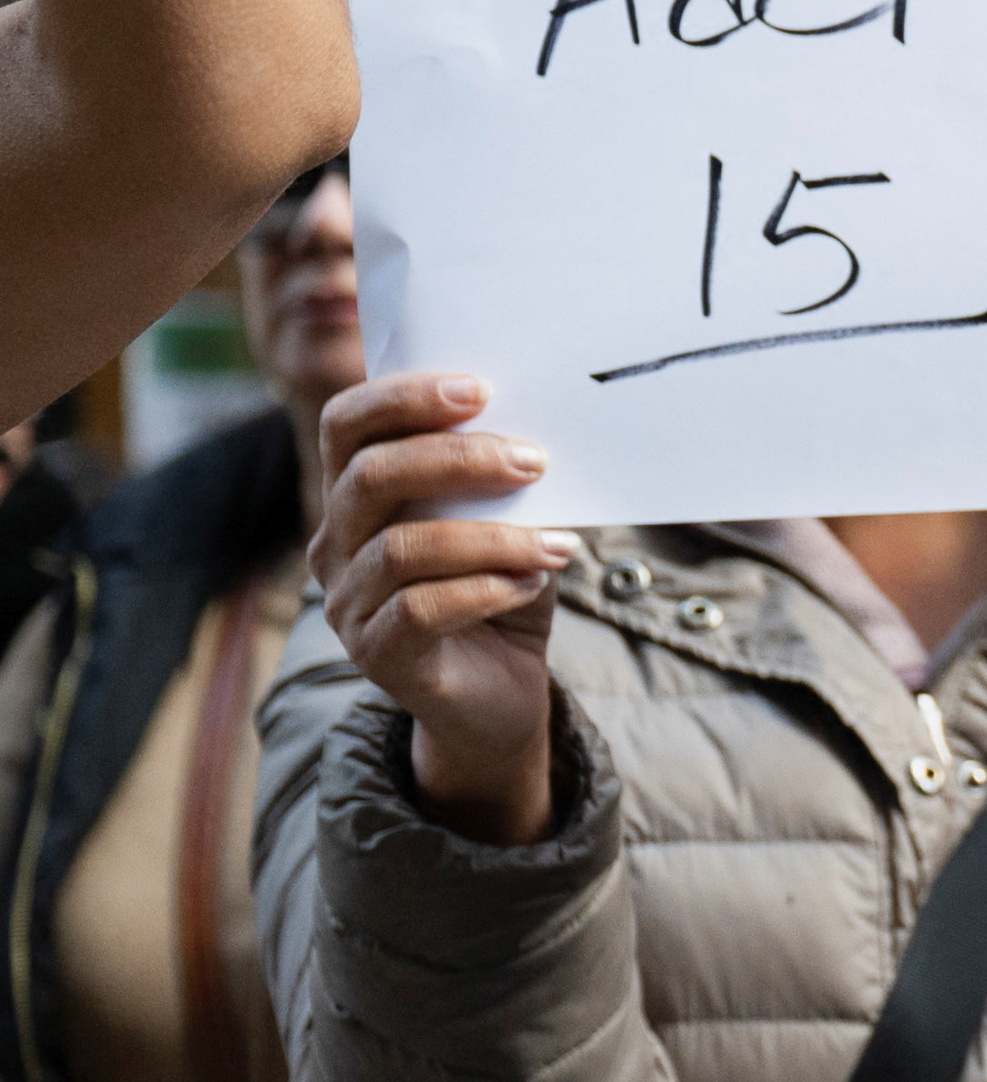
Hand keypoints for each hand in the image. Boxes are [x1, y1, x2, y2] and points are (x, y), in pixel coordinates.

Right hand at [310, 370, 569, 842]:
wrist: (499, 692)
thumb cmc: (502, 592)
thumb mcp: (505, 523)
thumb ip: (503, 480)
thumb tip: (540, 431)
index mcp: (356, 495)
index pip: (348, 424)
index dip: (402, 396)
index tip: (479, 388)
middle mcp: (334, 543)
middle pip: (370, 475)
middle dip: (459, 459)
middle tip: (535, 460)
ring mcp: (346, 601)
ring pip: (403, 547)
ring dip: (492, 537)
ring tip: (557, 544)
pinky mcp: (375, 654)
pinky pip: (420, 609)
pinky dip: (487, 588)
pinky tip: (532, 584)